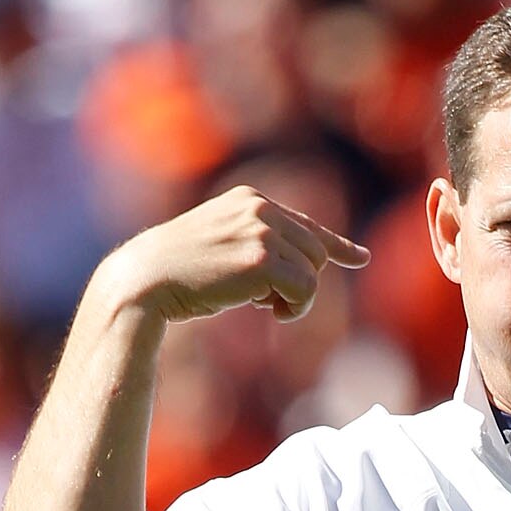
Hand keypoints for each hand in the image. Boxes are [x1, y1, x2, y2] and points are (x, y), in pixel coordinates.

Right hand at [103, 186, 369, 327]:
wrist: (149, 278)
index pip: (305, 224)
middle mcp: (259, 207)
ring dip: (295, 299)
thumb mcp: (223, 246)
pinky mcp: (262, 258)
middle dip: (300, 283)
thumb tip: (303, 273)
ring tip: (263, 304)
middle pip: (315, 252)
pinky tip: (269, 311)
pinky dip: (294, 308)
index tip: (361, 258)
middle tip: (269, 301)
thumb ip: (259, 247)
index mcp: (250, 199)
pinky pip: (306, 289)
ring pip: (313, 272)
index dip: (336, 245)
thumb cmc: (181, 273)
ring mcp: (261, 230)